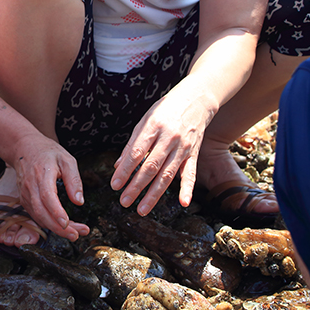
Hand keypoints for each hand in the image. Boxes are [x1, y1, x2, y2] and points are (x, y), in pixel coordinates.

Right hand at [11, 136, 89, 241]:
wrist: (24, 148)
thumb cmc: (47, 153)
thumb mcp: (66, 160)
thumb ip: (74, 180)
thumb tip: (79, 201)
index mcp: (42, 174)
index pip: (47, 197)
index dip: (56, 212)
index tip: (67, 223)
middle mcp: (31, 187)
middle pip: (42, 212)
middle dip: (58, 228)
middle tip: (76, 234)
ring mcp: (25, 194)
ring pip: (38, 217)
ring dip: (55, 229)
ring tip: (74, 233)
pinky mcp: (25, 200)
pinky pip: (36, 215)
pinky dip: (48, 224)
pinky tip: (62, 226)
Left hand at [110, 87, 212, 215]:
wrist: (195, 100)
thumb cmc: (164, 111)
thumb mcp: (144, 121)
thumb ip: (132, 144)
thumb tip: (118, 167)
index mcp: (152, 128)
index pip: (136, 153)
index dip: (125, 170)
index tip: (115, 185)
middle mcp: (168, 139)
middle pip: (151, 167)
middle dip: (136, 186)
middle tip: (123, 202)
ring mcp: (182, 147)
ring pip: (167, 174)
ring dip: (154, 194)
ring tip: (142, 210)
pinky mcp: (194, 154)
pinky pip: (190, 173)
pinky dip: (187, 189)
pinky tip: (182, 203)